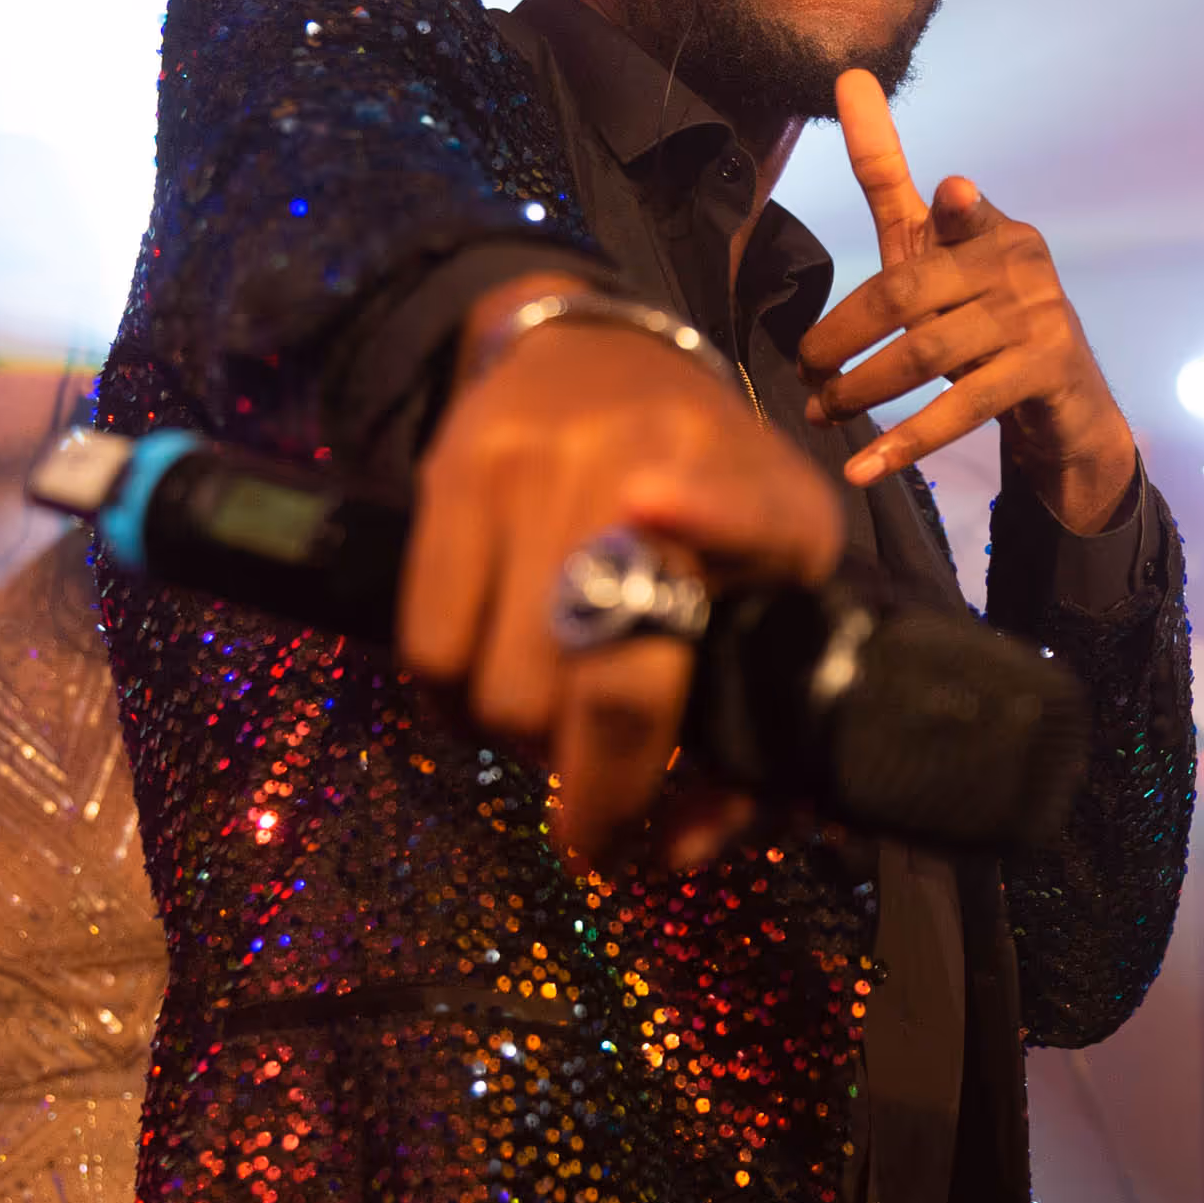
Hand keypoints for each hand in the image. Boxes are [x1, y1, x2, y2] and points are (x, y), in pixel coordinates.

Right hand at [402, 309, 848, 860]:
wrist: (597, 349)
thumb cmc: (711, 489)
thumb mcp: (774, 574)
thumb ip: (755, 717)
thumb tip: (678, 853)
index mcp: (762, 499)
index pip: (741, 534)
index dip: (697, 561)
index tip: (632, 682)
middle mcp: (648, 462)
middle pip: (596, 685)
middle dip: (594, 778)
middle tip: (596, 785)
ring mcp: (540, 467)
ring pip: (501, 689)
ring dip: (520, 737)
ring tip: (550, 711)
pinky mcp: (454, 474)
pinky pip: (428, 649)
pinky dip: (453, 699)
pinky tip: (490, 674)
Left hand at [799, 72, 1137, 527]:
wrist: (1069, 409)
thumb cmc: (987, 323)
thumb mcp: (936, 259)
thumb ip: (893, 188)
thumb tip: (850, 81)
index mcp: (987, 227)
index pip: (938, 201)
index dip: (904, 166)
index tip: (898, 139)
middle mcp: (1017, 260)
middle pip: (905, 293)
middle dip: (842, 336)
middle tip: (803, 371)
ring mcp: (1037, 316)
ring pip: (925, 353)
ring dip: (862, 390)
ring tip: (819, 413)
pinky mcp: (1045, 372)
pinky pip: (961, 409)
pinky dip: (905, 443)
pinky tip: (861, 467)